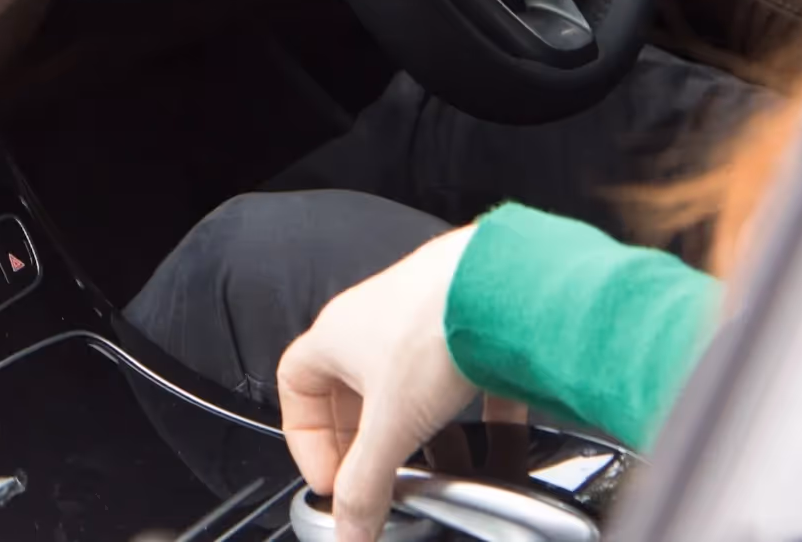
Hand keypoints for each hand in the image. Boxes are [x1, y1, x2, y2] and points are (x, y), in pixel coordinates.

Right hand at [277, 226, 479, 541]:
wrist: (506, 283)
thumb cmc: (436, 325)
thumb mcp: (390, 426)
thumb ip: (365, 484)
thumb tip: (349, 528)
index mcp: (335, 336)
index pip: (296, 385)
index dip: (306, 437)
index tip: (331, 476)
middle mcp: (374, 323)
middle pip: (354, 393)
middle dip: (369, 445)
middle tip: (384, 482)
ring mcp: (424, 322)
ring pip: (414, 391)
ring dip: (427, 439)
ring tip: (448, 476)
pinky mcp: (473, 327)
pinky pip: (468, 382)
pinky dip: (481, 423)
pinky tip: (501, 453)